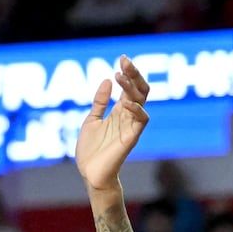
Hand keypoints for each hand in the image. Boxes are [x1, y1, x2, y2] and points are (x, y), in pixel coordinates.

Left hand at [74, 54, 149, 192]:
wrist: (90, 174)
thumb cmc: (91, 150)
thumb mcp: (91, 120)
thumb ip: (99, 102)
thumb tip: (106, 80)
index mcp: (119, 111)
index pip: (129, 87)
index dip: (128, 72)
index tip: (122, 57)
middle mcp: (128, 116)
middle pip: (140, 90)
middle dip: (134, 74)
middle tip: (125, 60)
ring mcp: (131, 126)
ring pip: (141, 101)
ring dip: (132, 87)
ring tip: (120, 75)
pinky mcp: (131, 138)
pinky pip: (142, 121)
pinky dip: (137, 110)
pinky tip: (126, 102)